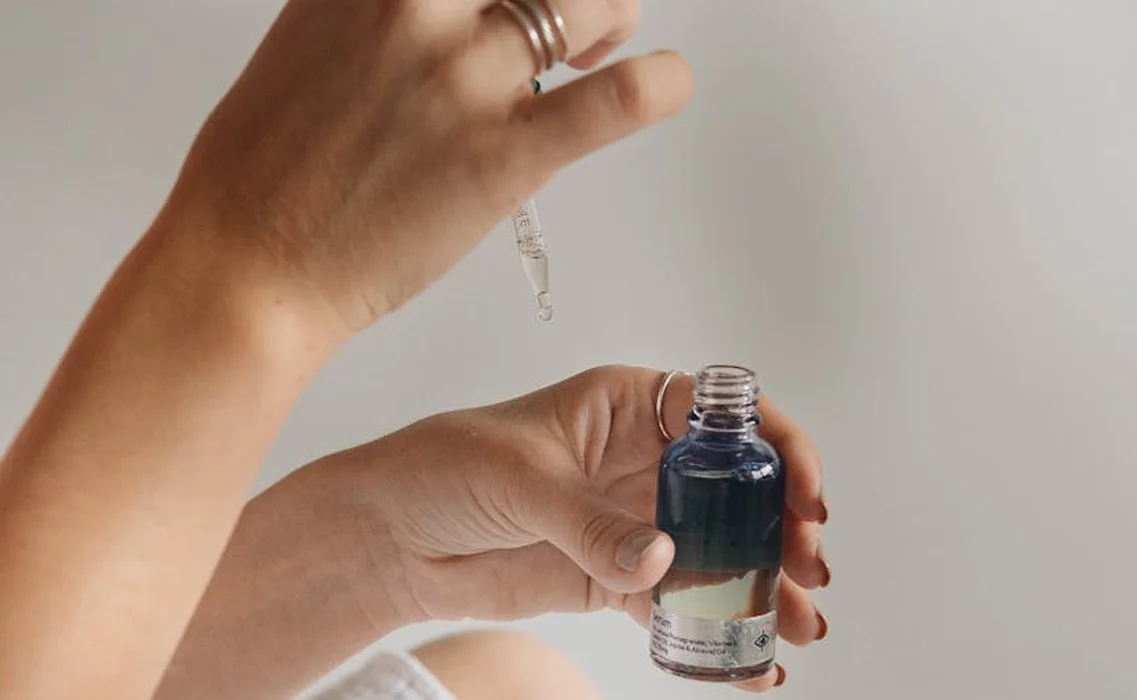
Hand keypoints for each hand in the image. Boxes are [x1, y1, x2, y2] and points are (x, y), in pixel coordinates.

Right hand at [156, 0, 691, 334]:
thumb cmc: (266, 175)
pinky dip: (659, 84)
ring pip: (588, 7)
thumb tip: (437, 12)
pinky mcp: (500, 157)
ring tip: (599, 56)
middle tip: (579, 19)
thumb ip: (376, 15)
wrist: (246, 266)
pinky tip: (667, 83)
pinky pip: (612, 101)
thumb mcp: (308, 47)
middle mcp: (413, 9)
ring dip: (612, 22)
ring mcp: (462, 80)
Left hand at [340, 365, 829, 691]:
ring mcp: (633, 519)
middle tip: (811, 567)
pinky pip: (678, 602)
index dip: (778, 446)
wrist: (391, 535)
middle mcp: (643, 459)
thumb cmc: (445, 468)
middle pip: (738, 487)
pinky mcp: (615, 575)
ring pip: (719, 548)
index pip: (726, 414)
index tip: (804, 493)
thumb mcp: (521, 480)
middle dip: (783, 525)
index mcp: (630, 406)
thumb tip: (662, 559)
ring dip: (764, 584)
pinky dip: (715, 630)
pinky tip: (749, 660)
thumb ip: (591, 522)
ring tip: (800, 623)